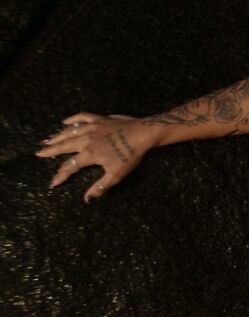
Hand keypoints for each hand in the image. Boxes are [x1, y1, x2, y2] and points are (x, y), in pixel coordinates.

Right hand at [34, 113, 156, 202]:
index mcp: (89, 154)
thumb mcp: (116, 174)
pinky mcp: (99, 119)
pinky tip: (65, 121)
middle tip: (38, 153)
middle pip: (64, 146)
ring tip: (47, 140)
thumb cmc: (130, 155)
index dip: (61, 175)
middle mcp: (86, 140)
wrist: (143, 133)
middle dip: (50, 151)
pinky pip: (82, 117)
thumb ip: (100, 187)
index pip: (70, 166)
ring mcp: (92, 127)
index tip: (53, 182)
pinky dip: (72, 119)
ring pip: (70, 131)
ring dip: (57, 136)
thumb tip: (87, 199)